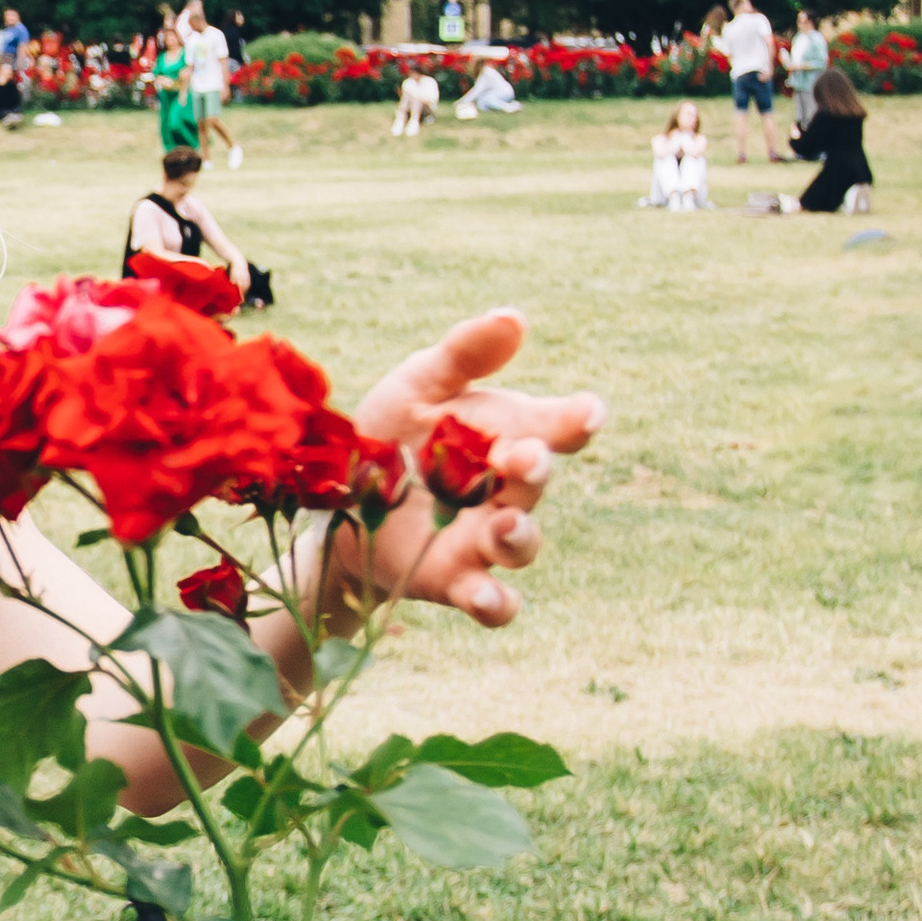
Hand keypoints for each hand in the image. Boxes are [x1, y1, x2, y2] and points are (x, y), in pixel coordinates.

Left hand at [345, 308, 602, 627]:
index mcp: (506, 433)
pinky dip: (496, 603)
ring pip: (521, 544)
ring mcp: (484, 539)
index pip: (558, 424)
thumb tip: (513, 317)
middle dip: (533, 469)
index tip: (586, 414)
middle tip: (522, 458)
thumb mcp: (417, 387)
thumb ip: (463, 356)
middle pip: (536, 480)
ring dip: (518, 537)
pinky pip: (493, 600)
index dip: (578, 419)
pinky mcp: (457, 581)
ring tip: (502, 527)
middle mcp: (506, 489)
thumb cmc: (391, 437)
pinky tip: (487, 597)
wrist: (335, 504)